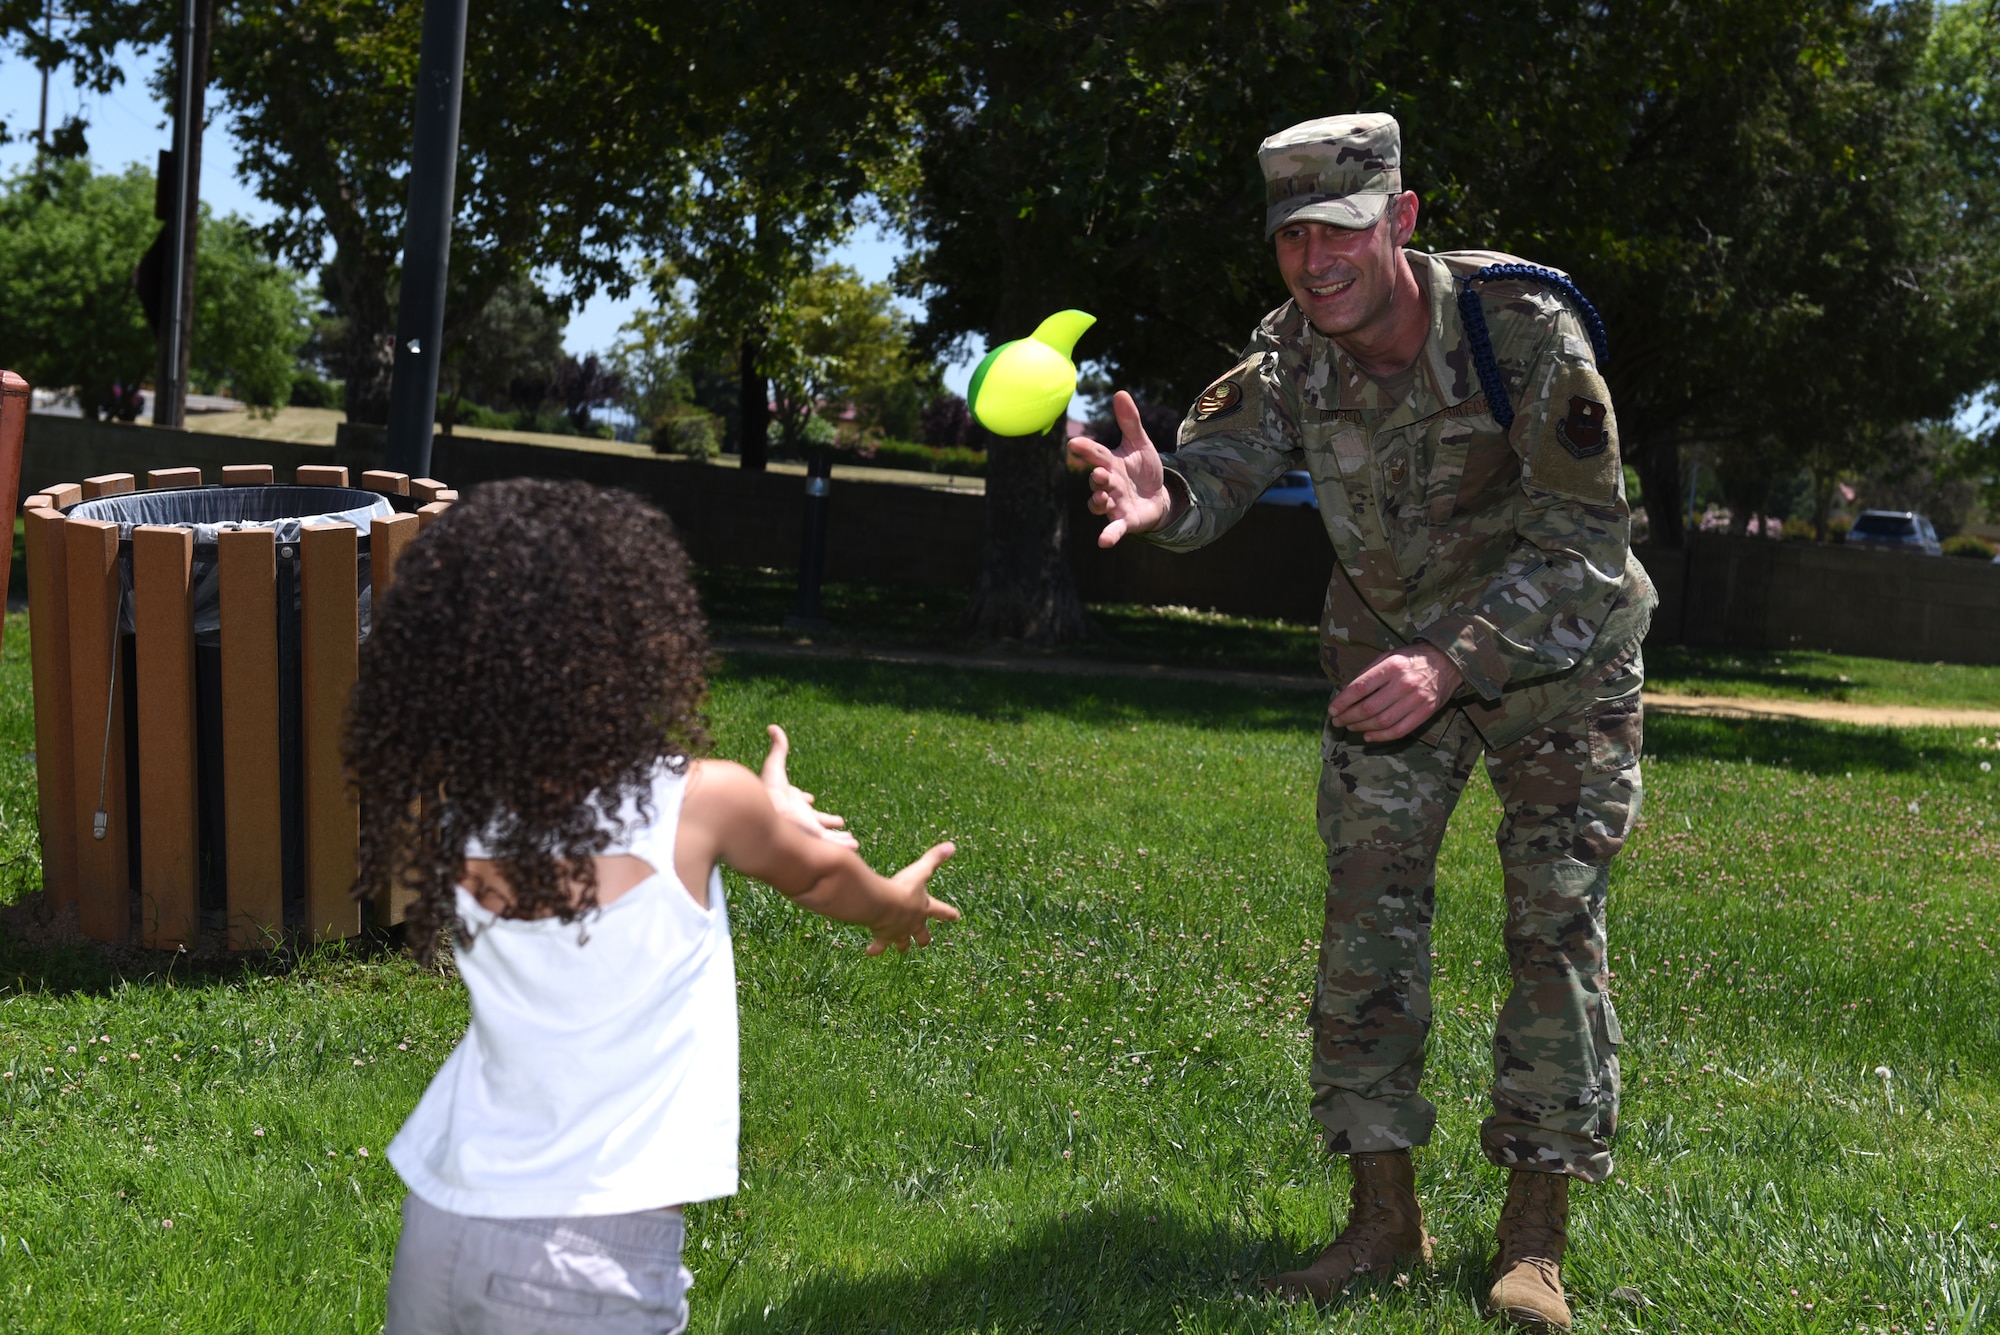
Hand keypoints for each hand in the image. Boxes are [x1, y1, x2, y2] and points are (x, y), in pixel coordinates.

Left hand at [759, 724, 858, 849]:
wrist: (768, 816)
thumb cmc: (770, 791)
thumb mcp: (775, 766)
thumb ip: (778, 749)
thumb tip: (772, 727)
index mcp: (791, 802)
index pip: (799, 801)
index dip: (803, 798)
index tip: (809, 798)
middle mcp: (801, 817)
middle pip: (817, 820)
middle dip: (827, 821)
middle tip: (839, 822)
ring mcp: (808, 829)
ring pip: (828, 835)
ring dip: (839, 838)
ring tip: (853, 840)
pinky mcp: (815, 838)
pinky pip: (833, 844)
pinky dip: (844, 845)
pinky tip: (855, 846)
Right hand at [869, 841, 960, 954]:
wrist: (883, 904)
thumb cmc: (903, 888)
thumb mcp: (921, 871)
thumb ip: (935, 858)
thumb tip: (952, 845)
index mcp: (925, 909)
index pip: (942, 911)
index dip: (949, 913)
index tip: (956, 917)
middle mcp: (913, 924)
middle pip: (922, 935)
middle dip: (923, 938)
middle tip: (924, 942)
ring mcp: (898, 932)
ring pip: (902, 943)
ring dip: (902, 946)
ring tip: (902, 950)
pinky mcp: (883, 936)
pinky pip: (879, 946)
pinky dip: (875, 949)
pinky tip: (870, 952)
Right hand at [1067, 390, 1172, 546]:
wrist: (1159, 498)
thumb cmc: (1144, 470)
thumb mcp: (1140, 444)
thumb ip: (1130, 421)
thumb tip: (1120, 392)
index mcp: (1109, 463)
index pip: (1095, 454)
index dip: (1086, 450)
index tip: (1074, 444)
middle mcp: (1107, 484)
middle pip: (1096, 480)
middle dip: (1096, 477)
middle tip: (1099, 473)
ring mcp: (1113, 504)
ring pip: (1099, 504)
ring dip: (1099, 501)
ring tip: (1104, 497)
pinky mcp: (1123, 522)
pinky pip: (1112, 530)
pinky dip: (1108, 535)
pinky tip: (1103, 542)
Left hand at [1327, 645, 1462, 742]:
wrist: (1446, 662)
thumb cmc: (1410, 659)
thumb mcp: (1388, 656)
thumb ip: (1368, 673)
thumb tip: (1345, 693)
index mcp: (1392, 666)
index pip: (1360, 688)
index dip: (1342, 702)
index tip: (1332, 710)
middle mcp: (1404, 683)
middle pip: (1369, 708)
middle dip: (1348, 717)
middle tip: (1337, 721)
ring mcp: (1416, 699)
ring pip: (1382, 721)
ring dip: (1361, 727)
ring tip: (1350, 727)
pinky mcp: (1426, 712)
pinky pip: (1399, 730)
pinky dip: (1381, 736)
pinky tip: (1368, 736)